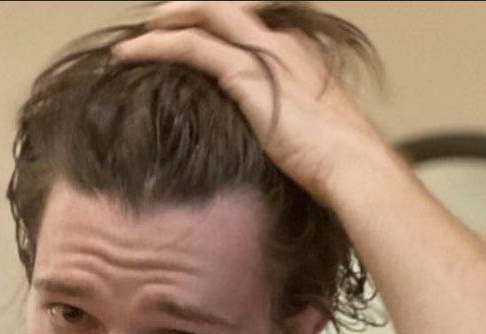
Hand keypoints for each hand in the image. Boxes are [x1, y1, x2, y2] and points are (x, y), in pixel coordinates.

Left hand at [111, 0, 389, 204]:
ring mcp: (265, 54)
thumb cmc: (340, 166)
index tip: (195, 38)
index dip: (219, 28)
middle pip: (225, 10)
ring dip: (164, 25)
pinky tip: (132, 53)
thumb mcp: (313, 138)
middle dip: (189, 12)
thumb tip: (277, 149)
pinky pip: (191, 47)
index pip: (251, 27)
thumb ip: (289, 127)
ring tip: (135, 40)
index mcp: (300, 54)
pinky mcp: (246, 74)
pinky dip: (157, 46)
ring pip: (204, 18)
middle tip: (158, 24)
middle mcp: (282, 44)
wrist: (353, 166)